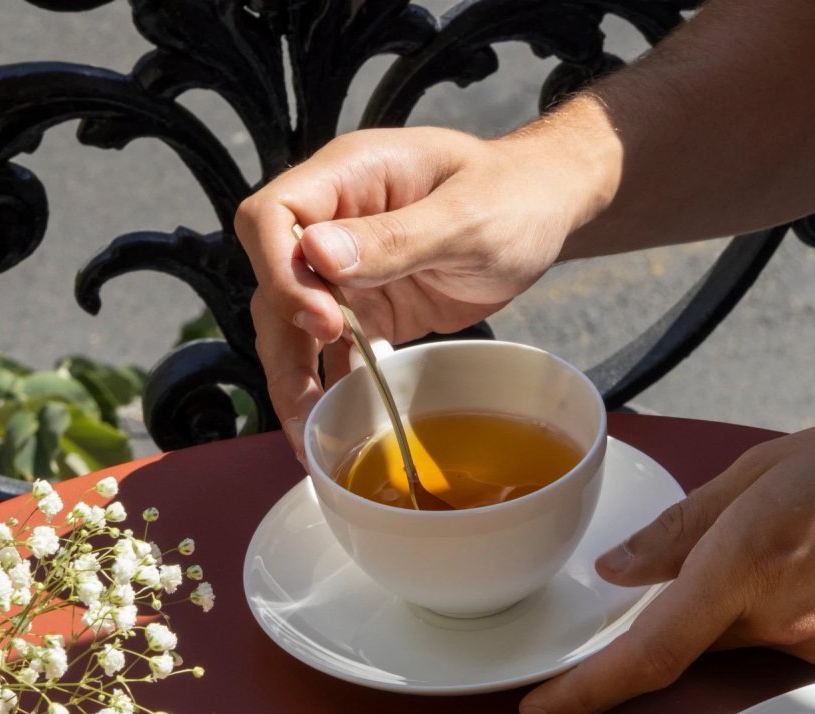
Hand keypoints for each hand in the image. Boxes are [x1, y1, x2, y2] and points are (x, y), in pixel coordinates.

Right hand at [235, 124, 610, 453]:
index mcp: (348, 178)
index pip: (271, 217)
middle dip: (283, 343)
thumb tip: (317, 255)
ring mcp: (350, 270)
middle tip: (307, 402)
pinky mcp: (371, 308)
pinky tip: (334, 426)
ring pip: (295, 323)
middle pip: (274, 281)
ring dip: (296, 375)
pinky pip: (335, 348)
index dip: (281, 271)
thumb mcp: (466, 217)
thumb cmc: (511, 196)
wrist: (543, 214)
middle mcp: (334, 222)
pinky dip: (331, 384)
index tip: (324, 318)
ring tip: (308, 434)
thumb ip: (395, 237)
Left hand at [519, 407, 814, 713]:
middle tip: (712, 551)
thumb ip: (690, 524)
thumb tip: (620, 569)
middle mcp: (781, 623)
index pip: (649, 650)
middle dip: (679, 609)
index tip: (539, 708)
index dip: (587, 688)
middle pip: (693, 638)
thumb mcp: (777, 464)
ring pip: (742, 636)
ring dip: (741, 597)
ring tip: (805, 525)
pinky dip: (785, 603)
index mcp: (749, 562)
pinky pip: (789, 637)